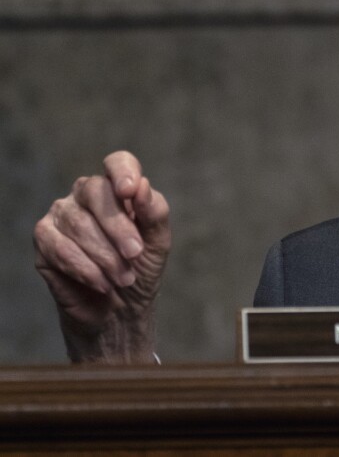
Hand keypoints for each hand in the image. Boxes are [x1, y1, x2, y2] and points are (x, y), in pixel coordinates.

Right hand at [33, 151, 170, 362]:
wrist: (120, 311)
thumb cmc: (140, 269)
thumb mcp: (157, 243)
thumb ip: (154, 212)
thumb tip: (142, 186)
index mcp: (117, 189)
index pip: (117, 163)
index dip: (123, 172)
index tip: (130, 192)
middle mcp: (85, 196)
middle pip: (96, 192)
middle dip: (118, 227)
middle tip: (135, 254)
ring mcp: (61, 216)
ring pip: (78, 223)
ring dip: (105, 256)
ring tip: (123, 279)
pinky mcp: (44, 241)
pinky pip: (59, 247)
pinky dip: (84, 268)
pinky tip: (101, 283)